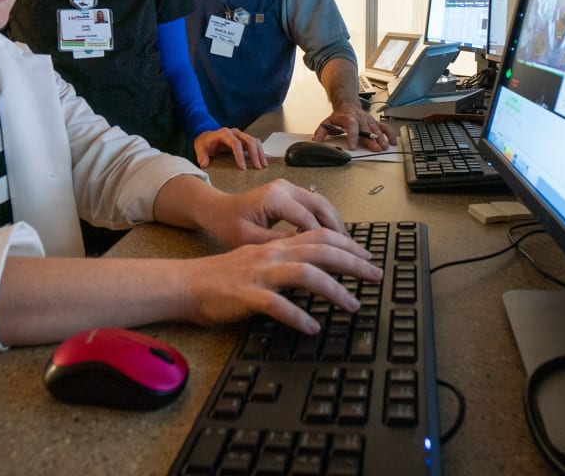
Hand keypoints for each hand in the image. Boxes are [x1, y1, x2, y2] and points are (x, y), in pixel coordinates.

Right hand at [180, 228, 381, 333]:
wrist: (188, 284)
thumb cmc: (225, 277)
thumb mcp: (260, 260)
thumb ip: (288, 260)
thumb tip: (319, 268)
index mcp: (277, 245)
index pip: (321, 236)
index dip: (349, 245)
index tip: (368, 258)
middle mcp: (272, 254)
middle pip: (322, 250)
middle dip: (354, 263)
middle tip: (376, 277)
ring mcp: (260, 274)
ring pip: (306, 274)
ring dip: (334, 290)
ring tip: (353, 305)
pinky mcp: (247, 296)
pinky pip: (278, 305)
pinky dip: (298, 316)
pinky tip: (312, 327)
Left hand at [193, 126, 268, 169]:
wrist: (206, 137)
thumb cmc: (204, 144)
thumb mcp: (200, 149)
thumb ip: (202, 156)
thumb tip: (205, 164)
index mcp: (224, 134)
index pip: (235, 143)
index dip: (240, 155)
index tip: (243, 168)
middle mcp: (234, 132)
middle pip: (249, 140)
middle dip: (254, 154)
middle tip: (257, 168)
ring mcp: (240, 135)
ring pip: (254, 141)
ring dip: (260, 153)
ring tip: (263, 166)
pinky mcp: (244, 139)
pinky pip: (255, 143)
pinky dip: (260, 151)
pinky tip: (262, 162)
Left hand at [198, 179, 346, 247]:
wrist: (218, 209)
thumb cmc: (228, 224)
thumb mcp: (247, 239)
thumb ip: (275, 242)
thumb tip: (303, 249)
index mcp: (274, 197)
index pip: (308, 218)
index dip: (325, 239)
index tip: (337, 259)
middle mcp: (285, 188)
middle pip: (322, 206)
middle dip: (339, 229)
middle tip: (354, 251)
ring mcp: (289, 188)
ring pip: (323, 203)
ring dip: (337, 224)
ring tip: (349, 246)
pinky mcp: (291, 193)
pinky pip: (316, 204)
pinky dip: (328, 220)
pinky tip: (335, 237)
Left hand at [312, 103, 395, 151]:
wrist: (347, 104)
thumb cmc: (339, 116)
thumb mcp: (327, 123)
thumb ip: (321, 133)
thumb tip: (315, 142)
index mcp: (347, 118)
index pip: (351, 126)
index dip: (352, 136)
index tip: (353, 146)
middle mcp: (359, 118)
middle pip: (366, 128)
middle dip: (372, 139)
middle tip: (376, 148)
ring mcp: (368, 120)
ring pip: (376, 128)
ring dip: (381, 138)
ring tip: (384, 147)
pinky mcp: (373, 122)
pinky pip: (383, 127)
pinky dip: (389, 133)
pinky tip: (392, 141)